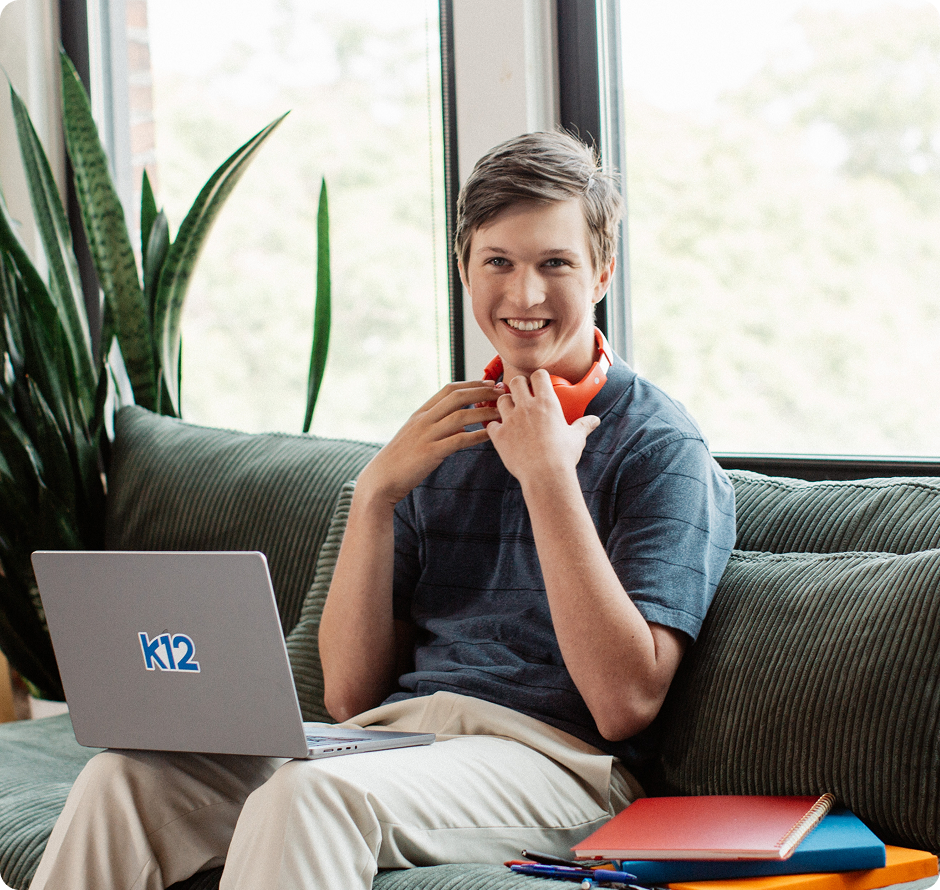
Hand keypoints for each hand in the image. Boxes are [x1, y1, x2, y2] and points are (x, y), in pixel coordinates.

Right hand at [358, 381, 501, 505]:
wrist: (382, 478)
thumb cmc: (401, 459)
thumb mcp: (416, 434)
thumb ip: (436, 425)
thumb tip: (461, 423)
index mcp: (421, 412)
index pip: (449, 389)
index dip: (472, 383)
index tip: (489, 383)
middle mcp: (423, 419)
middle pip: (457, 397)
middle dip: (482, 391)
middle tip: (502, 392)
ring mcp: (426, 435)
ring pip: (461, 416)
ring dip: (485, 412)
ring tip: (502, 412)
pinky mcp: (430, 452)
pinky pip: (459, 440)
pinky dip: (477, 435)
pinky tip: (491, 435)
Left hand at [486, 369, 598, 486]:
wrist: (545, 476)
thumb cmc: (563, 456)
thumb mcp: (576, 438)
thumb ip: (583, 425)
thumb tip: (595, 420)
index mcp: (547, 403)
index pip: (538, 375)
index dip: (538, 378)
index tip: (538, 384)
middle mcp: (526, 407)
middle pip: (516, 381)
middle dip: (518, 385)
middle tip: (522, 394)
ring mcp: (510, 420)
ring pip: (501, 400)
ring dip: (505, 404)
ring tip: (511, 413)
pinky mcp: (499, 435)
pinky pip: (490, 424)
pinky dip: (494, 427)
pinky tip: (501, 432)